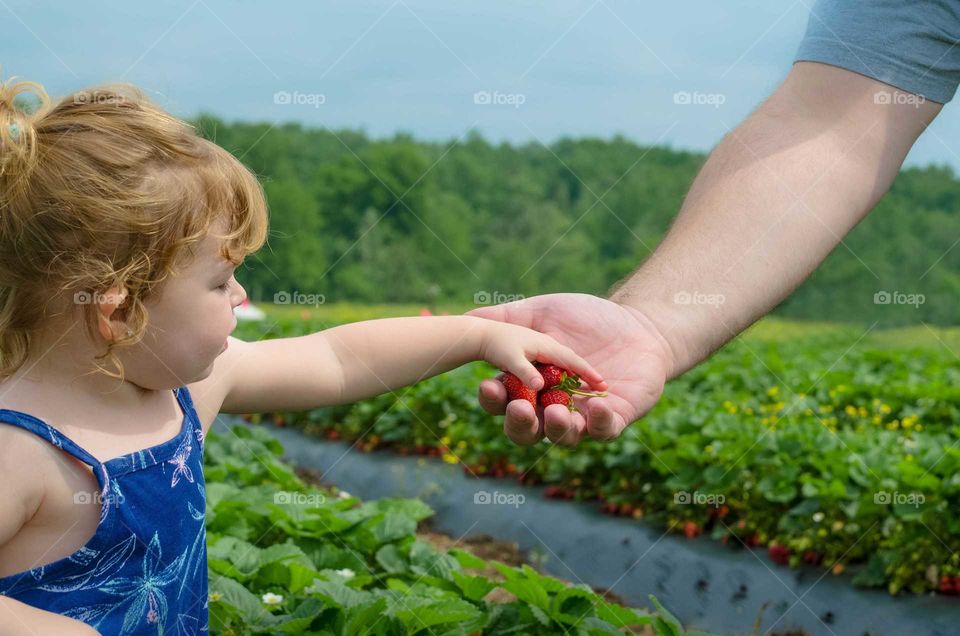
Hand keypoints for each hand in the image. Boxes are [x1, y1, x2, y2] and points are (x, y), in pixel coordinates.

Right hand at [467, 293, 673, 445]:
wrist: (638, 323)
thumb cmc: (587, 318)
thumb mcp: (542, 311)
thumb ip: (506, 315)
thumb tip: (466, 315)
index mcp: (531, 387)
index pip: (503, 403)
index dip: (493, 400)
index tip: (489, 386)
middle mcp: (552, 408)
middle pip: (527, 430)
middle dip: (520, 423)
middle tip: (520, 407)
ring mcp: (583, 418)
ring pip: (563, 437)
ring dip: (557, 428)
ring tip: (557, 410)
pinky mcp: (615, 420)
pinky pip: (604, 431)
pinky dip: (599, 423)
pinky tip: (597, 404)